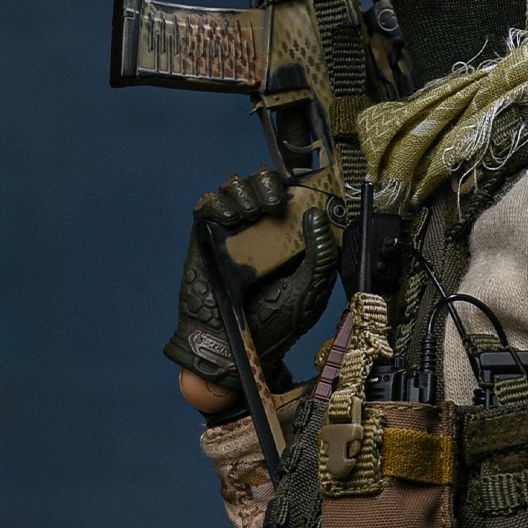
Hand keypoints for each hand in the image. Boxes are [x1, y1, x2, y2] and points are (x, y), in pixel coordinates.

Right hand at [164, 168, 336, 393]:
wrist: (235, 346)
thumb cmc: (275, 324)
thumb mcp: (309, 290)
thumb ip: (320, 256)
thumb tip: (317, 216)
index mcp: (291, 237)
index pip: (294, 193)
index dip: (298, 183)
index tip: (305, 189)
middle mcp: (261, 228)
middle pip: (261, 181)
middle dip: (267, 181)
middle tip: (273, 202)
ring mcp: (233, 231)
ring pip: (234, 186)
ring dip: (243, 189)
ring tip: (251, 212)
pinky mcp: (206, 237)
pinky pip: (208, 205)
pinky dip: (218, 202)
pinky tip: (230, 218)